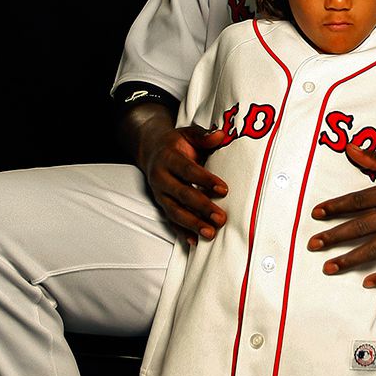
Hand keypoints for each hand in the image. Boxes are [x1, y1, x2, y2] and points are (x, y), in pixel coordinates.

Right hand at [142, 124, 231, 240]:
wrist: (152, 150)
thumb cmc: (177, 143)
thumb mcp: (188, 133)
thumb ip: (203, 135)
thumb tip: (220, 135)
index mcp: (168, 158)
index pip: (188, 170)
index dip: (205, 180)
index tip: (224, 189)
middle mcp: (161, 178)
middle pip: (181, 194)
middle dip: (202, 207)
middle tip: (221, 218)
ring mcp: (159, 194)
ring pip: (174, 211)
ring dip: (192, 224)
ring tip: (210, 233)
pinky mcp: (161, 204)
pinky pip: (170, 221)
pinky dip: (182, 232)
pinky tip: (195, 242)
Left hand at [307, 142, 375, 287]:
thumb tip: (350, 149)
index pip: (358, 200)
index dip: (335, 206)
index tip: (316, 213)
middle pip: (361, 227)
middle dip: (334, 237)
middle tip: (313, 244)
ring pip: (375, 249)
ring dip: (350, 260)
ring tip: (329, 267)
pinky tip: (368, 282)